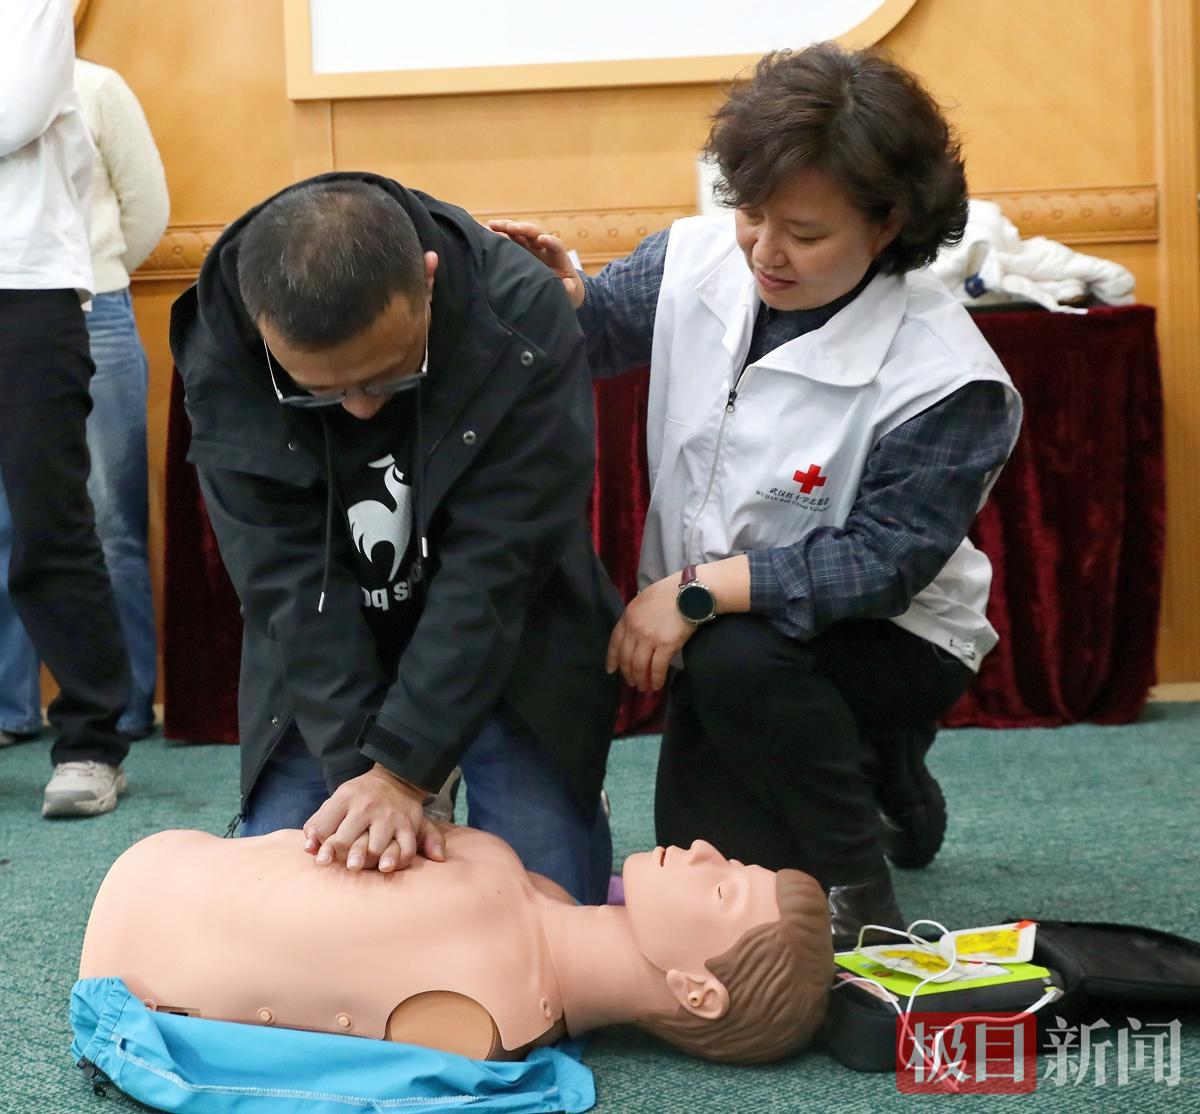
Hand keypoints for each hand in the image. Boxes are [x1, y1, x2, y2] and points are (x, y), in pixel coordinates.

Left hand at [302, 764, 445, 872]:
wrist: (396, 778)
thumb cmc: (360, 796)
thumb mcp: (336, 801)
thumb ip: (317, 824)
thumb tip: (308, 849)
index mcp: (346, 797)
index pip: (324, 830)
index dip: (324, 843)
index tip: (332, 844)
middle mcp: (367, 806)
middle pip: (345, 843)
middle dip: (342, 856)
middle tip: (347, 860)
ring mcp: (389, 816)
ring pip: (374, 851)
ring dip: (368, 863)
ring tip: (366, 863)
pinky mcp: (408, 825)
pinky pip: (404, 852)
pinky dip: (396, 864)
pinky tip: (387, 865)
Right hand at [487, 220, 584, 308]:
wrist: (561, 286)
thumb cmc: (567, 289)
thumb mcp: (571, 291)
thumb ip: (570, 289)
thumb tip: (567, 286)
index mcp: (558, 256)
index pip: (555, 244)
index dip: (550, 241)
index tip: (543, 240)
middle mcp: (543, 247)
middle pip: (535, 233)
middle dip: (524, 228)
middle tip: (511, 228)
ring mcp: (531, 247)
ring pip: (520, 232)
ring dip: (507, 227)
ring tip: (491, 225)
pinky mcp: (520, 250)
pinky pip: (510, 239)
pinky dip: (499, 234)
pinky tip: (485, 231)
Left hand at [606, 573, 695, 692]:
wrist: (690, 591)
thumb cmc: (670, 592)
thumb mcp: (644, 600)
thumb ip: (636, 616)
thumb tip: (635, 632)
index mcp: (628, 616)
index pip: (615, 642)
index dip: (612, 658)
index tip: (611, 670)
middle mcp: (635, 628)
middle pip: (626, 657)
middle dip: (627, 673)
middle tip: (631, 683)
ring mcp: (649, 637)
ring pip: (639, 665)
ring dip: (640, 679)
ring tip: (643, 687)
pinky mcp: (666, 645)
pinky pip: (657, 668)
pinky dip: (656, 679)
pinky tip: (657, 685)